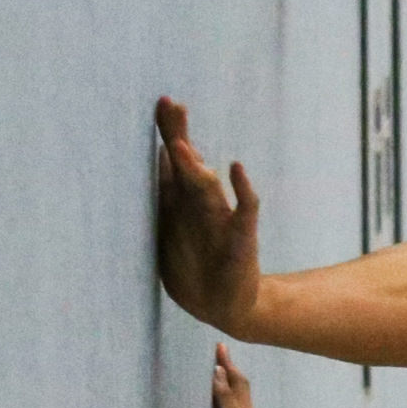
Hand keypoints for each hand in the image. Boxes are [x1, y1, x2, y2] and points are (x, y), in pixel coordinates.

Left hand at [154, 97, 265, 335]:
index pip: (173, 160)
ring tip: (181, 147)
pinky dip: (241, 191)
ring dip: (194, 168)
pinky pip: (243, 212)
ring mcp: (222, 221)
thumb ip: (168, 189)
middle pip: (187, 167)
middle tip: (172, 105)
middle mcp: (201, 206)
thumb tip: (163, 150)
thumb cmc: (193, 263)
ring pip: (206, 190)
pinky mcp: (241, 241)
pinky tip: (236, 169)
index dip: (169, 132)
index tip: (164, 102)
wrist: (222, 305)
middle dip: (178, 137)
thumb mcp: (171, 226)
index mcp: (182, 201)